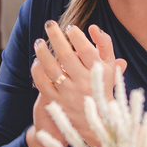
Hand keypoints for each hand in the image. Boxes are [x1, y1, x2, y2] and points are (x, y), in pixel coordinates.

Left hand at [26, 22, 126, 146]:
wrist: (97, 122)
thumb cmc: (102, 87)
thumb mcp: (109, 67)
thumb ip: (105, 45)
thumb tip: (93, 27)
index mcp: (98, 73)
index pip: (86, 50)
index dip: (76, 36)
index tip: (70, 28)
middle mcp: (84, 83)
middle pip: (67, 56)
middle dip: (56, 37)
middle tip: (49, 24)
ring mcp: (69, 94)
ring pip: (52, 69)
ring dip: (43, 52)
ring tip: (39, 41)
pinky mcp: (57, 102)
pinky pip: (43, 84)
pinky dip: (37, 72)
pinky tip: (36, 62)